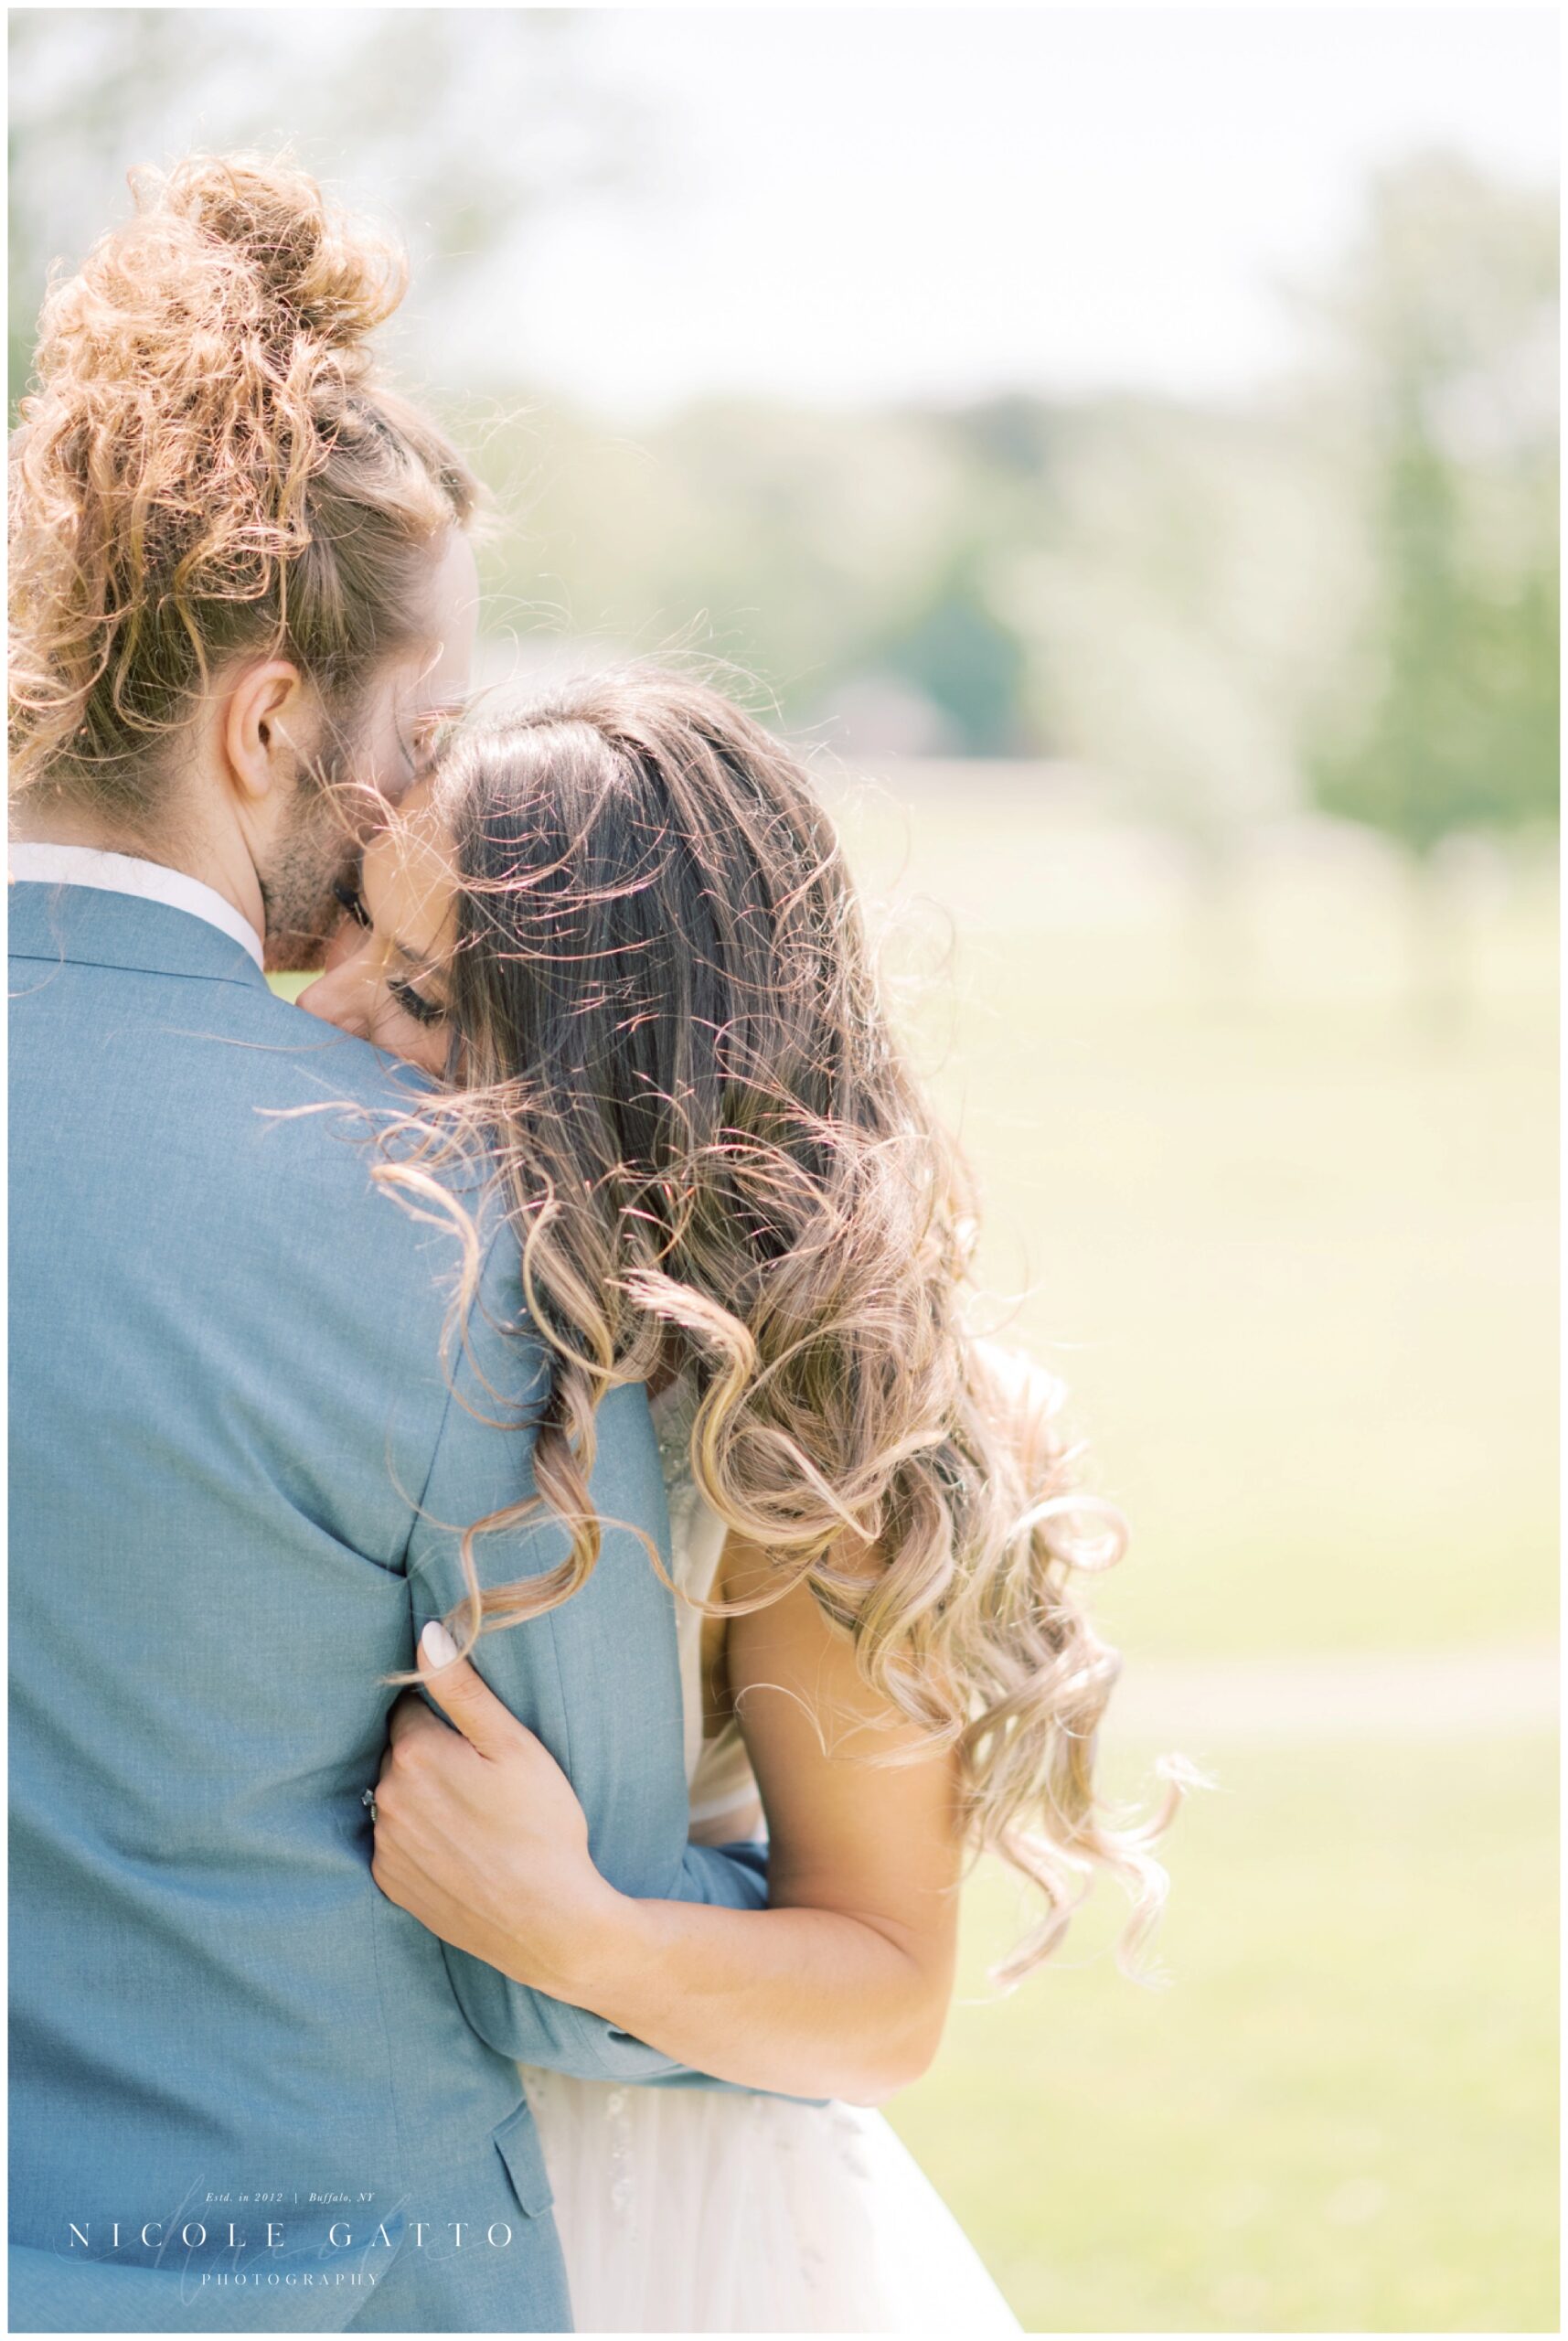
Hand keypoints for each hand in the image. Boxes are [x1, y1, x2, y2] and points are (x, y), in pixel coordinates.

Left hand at [370, 1621, 623, 1998]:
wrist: (550, 1924)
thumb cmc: (542, 1826)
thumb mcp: (514, 1745)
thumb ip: (462, 1687)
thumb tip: (425, 1633)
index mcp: (415, 1754)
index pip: (407, 1708)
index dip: (442, 1716)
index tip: (473, 1737)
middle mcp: (387, 1799)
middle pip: (399, 1754)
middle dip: (430, 1756)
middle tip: (481, 1778)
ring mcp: (386, 1846)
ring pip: (396, 1798)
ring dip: (422, 1798)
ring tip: (473, 1817)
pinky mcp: (391, 1885)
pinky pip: (394, 1843)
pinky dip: (418, 1839)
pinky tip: (459, 1849)